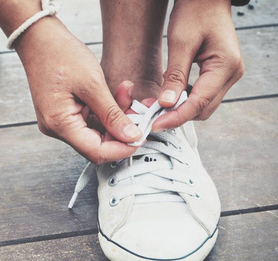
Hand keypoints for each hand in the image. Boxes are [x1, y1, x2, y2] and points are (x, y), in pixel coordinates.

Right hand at [14, 17, 141, 163]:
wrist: (39, 38)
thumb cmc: (61, 55)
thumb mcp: (92, 84)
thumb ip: (112, 114)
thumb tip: (131, 137)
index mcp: (60, 124)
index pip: (96, 152)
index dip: (122, 148)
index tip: (142, 135)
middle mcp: (57, 128)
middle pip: (97, 144)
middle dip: (121, 130)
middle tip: (139, 110)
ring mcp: (59, 122)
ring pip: (96, 132)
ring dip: (115, 117)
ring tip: (126, 92)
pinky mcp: (64, 114)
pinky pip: (90, 121)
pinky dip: (105, 111)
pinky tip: (116, 94)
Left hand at [153, 0, 243, 131]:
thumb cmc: (195, 12)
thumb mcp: (181, 43)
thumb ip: (175, 75)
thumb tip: (166, 104)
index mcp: (225, 66)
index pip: (199, 103)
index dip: (176, 117)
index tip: (155, 125)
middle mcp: (231, 74)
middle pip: (203, 109)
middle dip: (178, 116)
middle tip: (152, 117)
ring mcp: (227, 75)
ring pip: (203, 105)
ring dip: (181, 110)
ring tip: (157, 107)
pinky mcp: (219, 75)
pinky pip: (202, 96)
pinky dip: (185, 100)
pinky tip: (170, 95)